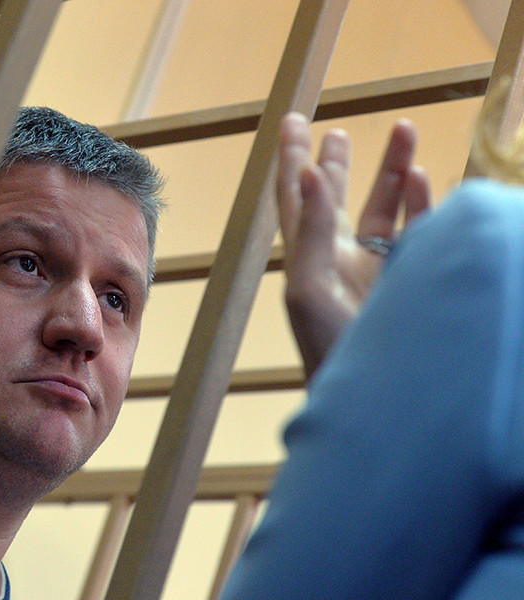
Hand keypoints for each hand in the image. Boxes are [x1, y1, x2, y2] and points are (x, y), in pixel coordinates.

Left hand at [277, 113, 430, 377]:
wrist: (377, 396)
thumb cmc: (331, 349)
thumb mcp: (310, 288)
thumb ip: (310, 230)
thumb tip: (308, 172)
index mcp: (308, 257)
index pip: (295, 197)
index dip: (292, 159)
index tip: (292, 122)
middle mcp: (340, 257)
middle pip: (336, 197)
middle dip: (338, 162)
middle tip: (336, 131)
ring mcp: (377, 266)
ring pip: (382, 207)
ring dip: (392, 170)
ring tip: (403, 129)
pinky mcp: (411, 277)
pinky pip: (415, 230)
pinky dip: (419, 203)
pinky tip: (421, 178)